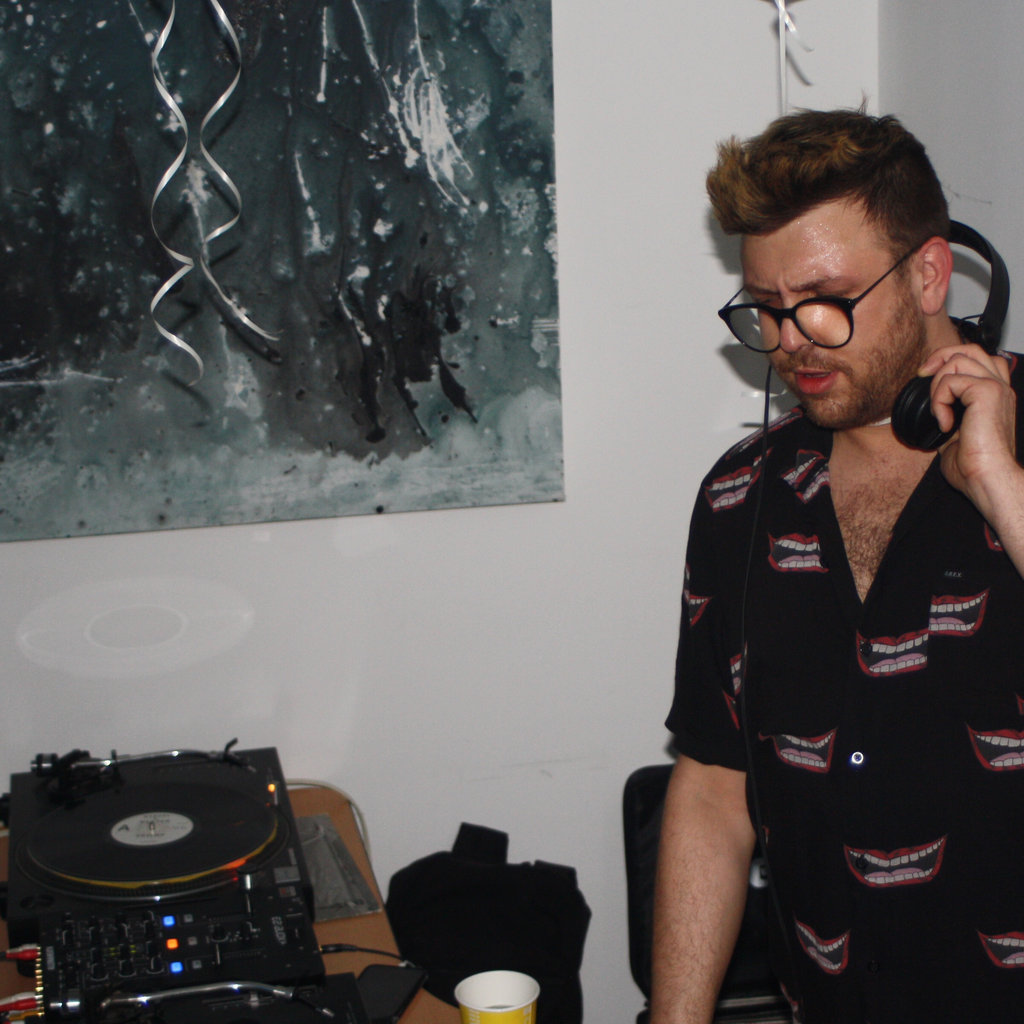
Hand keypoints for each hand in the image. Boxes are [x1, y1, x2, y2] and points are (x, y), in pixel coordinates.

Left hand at [915, 346, 1023, 560]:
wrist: (988, 478)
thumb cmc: (975, 466)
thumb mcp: (954, 437)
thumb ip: (948, 418)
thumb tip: (932, 414)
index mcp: (995, 395)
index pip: (977, 359)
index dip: (950, 360)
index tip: (929, 378)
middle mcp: (999, 387)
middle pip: (970, 349)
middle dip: (940, 357)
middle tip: (923, 376)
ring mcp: (995, 388)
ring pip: (959, 358)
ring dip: (938, 383)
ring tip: (938, 411)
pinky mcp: (987, 393)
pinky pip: (951, 380)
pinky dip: (939, 399)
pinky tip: (944, 422)